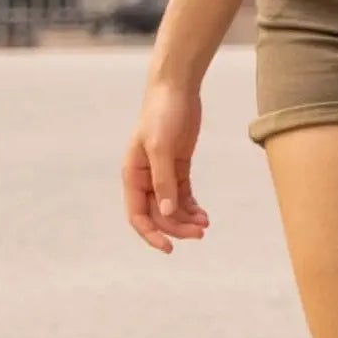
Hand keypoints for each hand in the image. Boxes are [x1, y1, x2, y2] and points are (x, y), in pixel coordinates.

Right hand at [122, 77, 209, 251]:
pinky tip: (204, 215)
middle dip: (176, 227)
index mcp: (132, 174)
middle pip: (156, 214)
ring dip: (186, 219)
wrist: (177, 90)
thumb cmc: (163, 114)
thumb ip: (163, 181)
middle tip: (201, 233)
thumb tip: (165, 211)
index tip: (170, 248)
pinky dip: (192, 207)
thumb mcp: (161, 148)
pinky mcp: (177, 166)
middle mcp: (144, 177)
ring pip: (170, 206)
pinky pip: (182, 194)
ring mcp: (161, 172)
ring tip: (205, 224)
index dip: (151, 234)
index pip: (136, 215)